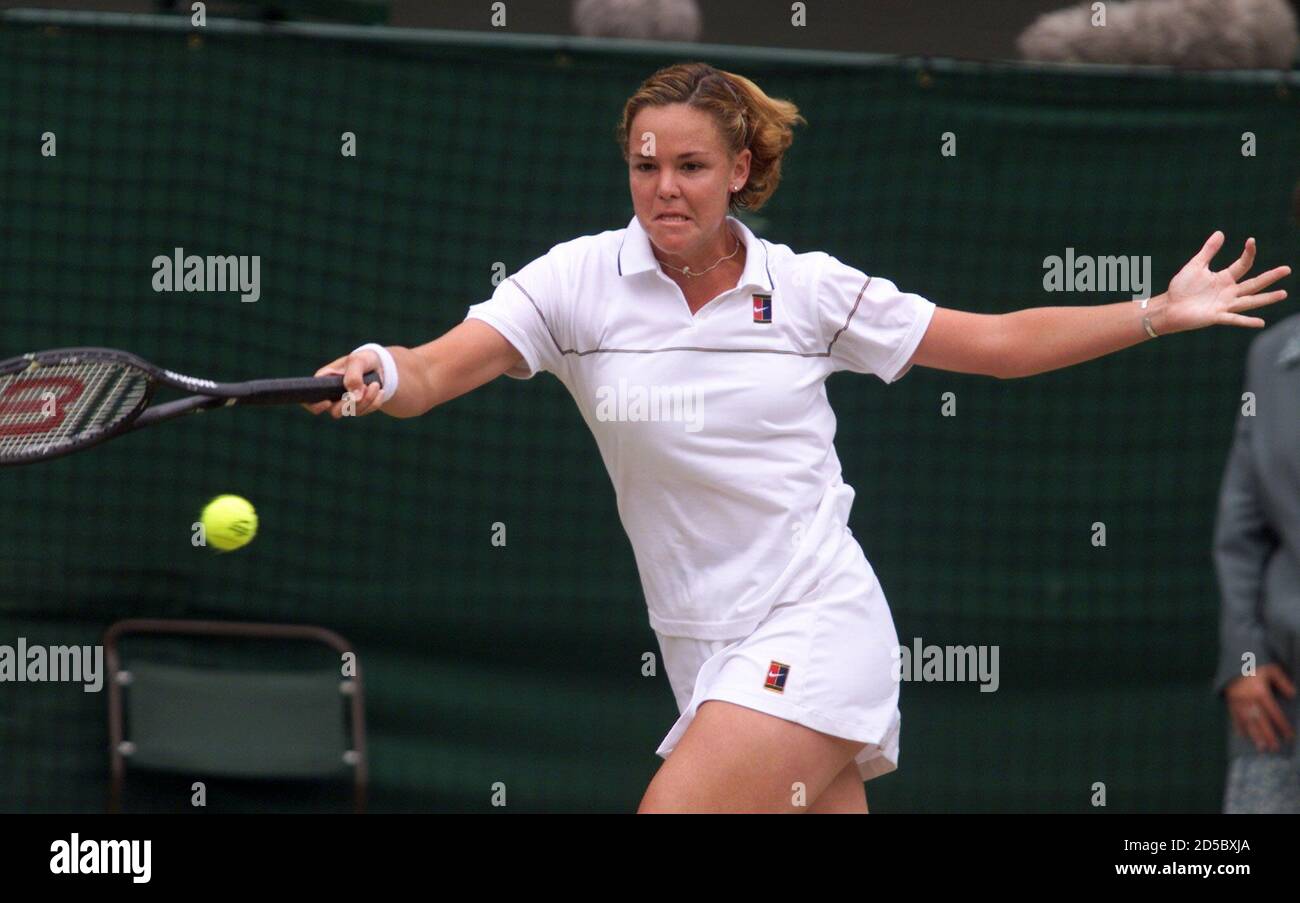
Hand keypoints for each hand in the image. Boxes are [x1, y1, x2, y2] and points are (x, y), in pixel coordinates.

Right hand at [303, 349, 383, 417]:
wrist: (379, 365)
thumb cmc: (363, 359)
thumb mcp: (358, 360)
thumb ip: (354, 376)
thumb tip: (355, 397)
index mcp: (324, 381)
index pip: (310, 400)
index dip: (315, 405)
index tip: (328, 402)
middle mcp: (331, 395)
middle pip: (335, 411)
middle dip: (351, 403)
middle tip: (365, 388)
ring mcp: (344, 403)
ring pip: (353, 412)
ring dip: (367, 399)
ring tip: (375, 384)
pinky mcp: (358, 408)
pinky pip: (366, 411)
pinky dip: (375, 402)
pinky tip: (380, 391)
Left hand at [1161, 234, 1289, 334]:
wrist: (1168, 306)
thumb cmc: (1181, 288)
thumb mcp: (1195, 266)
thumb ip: (1208, 251)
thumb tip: (1220, 232)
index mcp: (1225, 278)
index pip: (1243, 265)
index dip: (1248, 253)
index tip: (1251, 241)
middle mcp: (1229, 292)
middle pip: (1253, 283)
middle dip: (1270, 277)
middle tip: (1287, 269)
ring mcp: (1224, 305)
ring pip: (1249, 301)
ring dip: (1266, 298)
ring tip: (1283, 294)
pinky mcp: (1216, 316)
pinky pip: (1234, 319)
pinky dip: (1246, 321)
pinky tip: (1260, 322)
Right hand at [1225, 664, 1296, 753]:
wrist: (1233, 659)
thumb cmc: (1255, 664)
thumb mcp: (1272, 669)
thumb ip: (1283, 682)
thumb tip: (1293, 695)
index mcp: (1261, 692)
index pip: (1274, 713)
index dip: (1282, 725)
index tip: (1289, 736)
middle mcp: (1249, 700)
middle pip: (1261, 721)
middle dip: (1268, 735)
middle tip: (1274, 748)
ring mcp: (1238, 701)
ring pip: (1248, 721)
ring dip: (1254, 735)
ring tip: (1261, 747)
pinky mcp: (1230, 701)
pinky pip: (1234, 716)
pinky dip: (1238, 726)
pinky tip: (1242, 736)